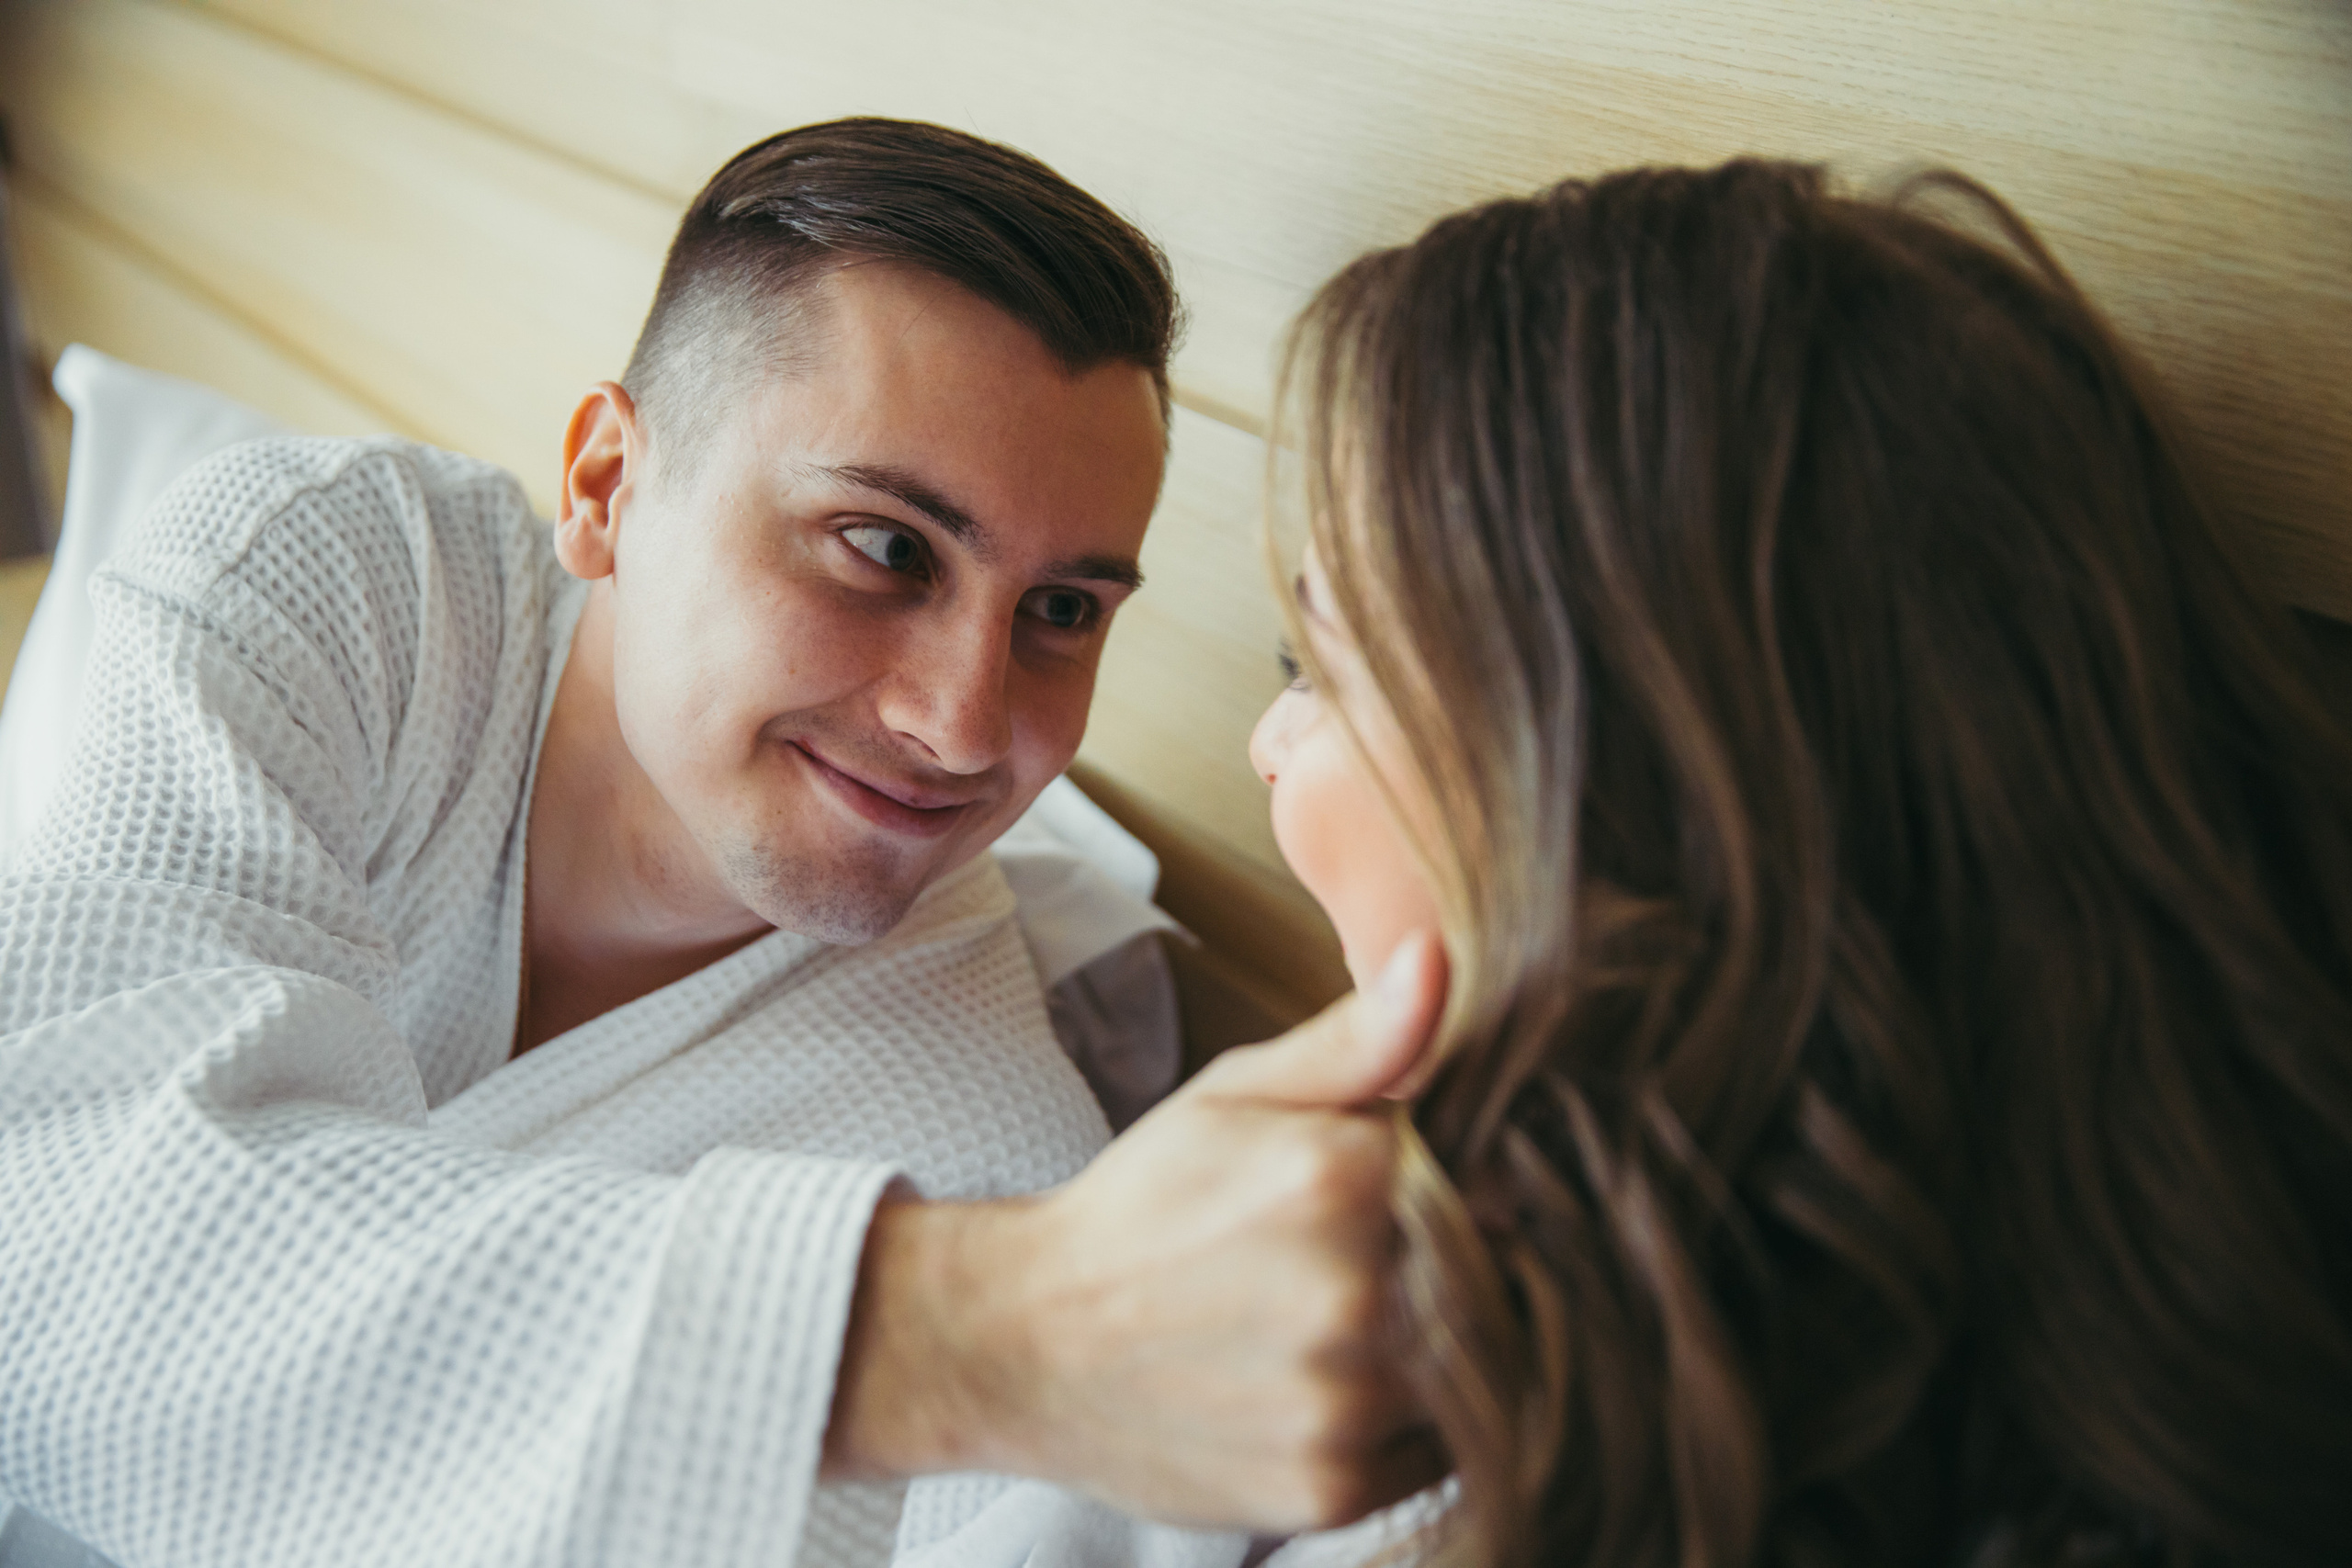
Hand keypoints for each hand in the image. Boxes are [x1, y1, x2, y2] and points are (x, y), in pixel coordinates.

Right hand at [823, 931, 1450, 1530]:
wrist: (1022, 1342)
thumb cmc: (1142, 1206)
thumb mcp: (1237, 1094)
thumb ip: (1359, 1039)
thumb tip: (1443, 957)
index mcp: (1343, 1173)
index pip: (1479, 1182)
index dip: (1437, 1195)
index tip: (1378, 1208)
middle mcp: (1354, 1289)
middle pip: (1477, 1280)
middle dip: (1426, 1276)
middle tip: (1333, 1277)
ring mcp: (1344, 1400)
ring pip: (1462, 1375)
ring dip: (1415, 1358)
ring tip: (1320, 1335)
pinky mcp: (1332, 1488)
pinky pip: (1426, 1457)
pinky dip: (1391, 1433)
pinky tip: (1313, 1393)